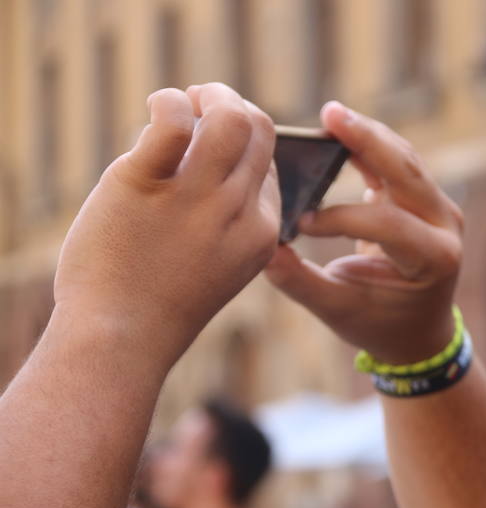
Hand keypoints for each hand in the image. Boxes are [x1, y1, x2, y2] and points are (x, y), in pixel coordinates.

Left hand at [53, 83, 278, 366]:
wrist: (122, 338)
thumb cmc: (163, 304)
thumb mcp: (219, 265)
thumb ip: (226, 218)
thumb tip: (209, 155)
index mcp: (261, 231)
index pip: (267, 164)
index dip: (242, 141)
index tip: (211, 140)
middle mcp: (238, 210)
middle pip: (259, 130)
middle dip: (232, 103)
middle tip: (201, 102)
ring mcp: (196, 197)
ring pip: (229, 116)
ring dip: (210, 94)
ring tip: (184, 98)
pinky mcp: (146, 183)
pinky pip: (172, 120)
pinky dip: (166, 101)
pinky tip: (154, 109)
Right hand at [265, 102, 462, 363]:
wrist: (417, 332)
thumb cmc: (379, 324)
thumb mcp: (338, 311)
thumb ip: (301, 282)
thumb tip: (261, 251)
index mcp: (434, 259)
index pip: (388, 224)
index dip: (341, 218)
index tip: (301, 223)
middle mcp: (446, 227)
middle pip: (407, 173)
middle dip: (367, 140)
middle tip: (329, 113)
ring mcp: (441, 209)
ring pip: (404, 160)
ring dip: (367, 135)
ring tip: (331, 116)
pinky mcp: (426, 198)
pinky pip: (399, 163)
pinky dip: (369, 146)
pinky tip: (339, 130)